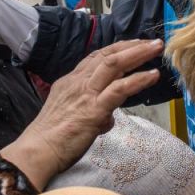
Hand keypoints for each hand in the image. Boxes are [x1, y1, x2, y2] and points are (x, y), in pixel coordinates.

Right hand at [1, 40, 163, 187]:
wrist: (38, 151)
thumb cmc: (51, 140)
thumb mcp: (69, 116)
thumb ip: (90, 112)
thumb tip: (106, 117)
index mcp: (70, 82)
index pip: (95, 59)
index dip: (116, 50)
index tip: (132, 45)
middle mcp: (78, 82)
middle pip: (107, 56)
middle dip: (131, 46)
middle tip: (151, 42)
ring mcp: (86, 94)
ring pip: (114, 64)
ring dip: (138, 54)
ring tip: (156, 49)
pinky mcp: (94, 109)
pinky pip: (120, 89)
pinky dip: (139, 79)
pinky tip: (152, 75)